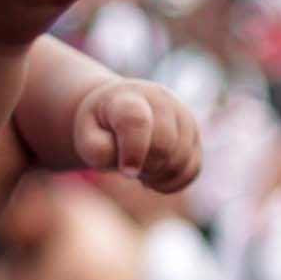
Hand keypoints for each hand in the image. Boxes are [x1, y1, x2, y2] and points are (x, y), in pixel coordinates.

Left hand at [72, 79, 201, 191]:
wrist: (117, 110)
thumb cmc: (99, 128)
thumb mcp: (86, 138)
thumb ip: (100, 152)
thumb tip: (131, 168)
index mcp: (128, 97)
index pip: (136, 121)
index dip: (134, 151)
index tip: (127, 173)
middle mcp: (162, 100)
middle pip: (164, 145)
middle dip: (145, 167)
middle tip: (126, 169)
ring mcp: (183, 116)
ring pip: (182, 160)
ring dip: (158, 176)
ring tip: (139, 171)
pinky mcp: (195, 135)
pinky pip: (193, 170)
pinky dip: (173, 182)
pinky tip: (153, 178)